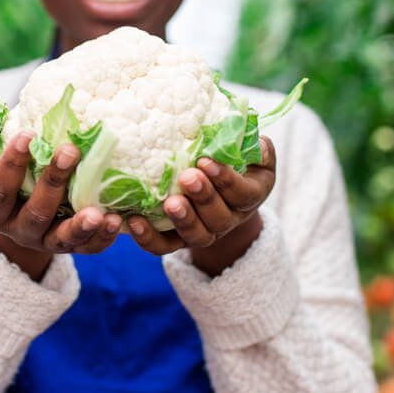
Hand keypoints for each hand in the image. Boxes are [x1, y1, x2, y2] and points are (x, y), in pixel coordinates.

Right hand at [0, 131, 121, 277]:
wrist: (22, 219)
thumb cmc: (6, 182)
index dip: (10, 164)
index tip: (27, 133)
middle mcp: (21, 231)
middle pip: (36, 213)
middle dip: (53, 182)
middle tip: (70, 150)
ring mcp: (48, 242)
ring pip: (62, 239)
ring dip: (80, 226)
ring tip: (97, 212)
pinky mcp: (75, 248)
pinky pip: (90, 248)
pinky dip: (104, 237)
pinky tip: (117, 220)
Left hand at [126, 137, 276, 268]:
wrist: (222, 195)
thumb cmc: (237, 165)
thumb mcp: (255, 157)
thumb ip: (259, 150)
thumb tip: (259, 146)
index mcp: (249, 197)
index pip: (242, 194)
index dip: (225, 180)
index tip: (206, 161)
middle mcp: (228, 220)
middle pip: (218, 217)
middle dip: (203, 196)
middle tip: (187, 177)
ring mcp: (203, 233)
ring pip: (195, 235)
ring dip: (182, 219)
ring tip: (169, 202)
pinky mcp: (177, 241)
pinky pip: (164, 246)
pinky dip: (148, 238)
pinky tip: (134, 221)